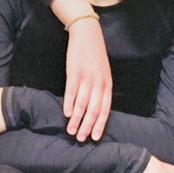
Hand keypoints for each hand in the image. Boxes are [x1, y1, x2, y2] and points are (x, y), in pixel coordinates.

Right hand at [62, 14, 112, 140]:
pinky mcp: (74, 72)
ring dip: (76, 119)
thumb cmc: (95, 55)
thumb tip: (96, 109)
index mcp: (107, 85)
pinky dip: (69, 104)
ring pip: (83, 104)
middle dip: (87, 127)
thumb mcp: (103, 73)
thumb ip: (101, 89)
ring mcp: (86, 78)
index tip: (94, 138)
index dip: (100, 125)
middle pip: (94, 110)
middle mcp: (98, 83)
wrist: (87, 33)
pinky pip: (72, 92)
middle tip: (80, 139)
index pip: (105, 110)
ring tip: (70, 130)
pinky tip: (66, 114)